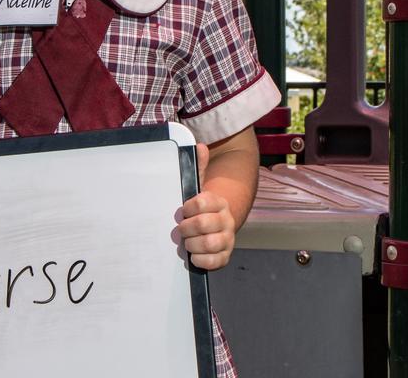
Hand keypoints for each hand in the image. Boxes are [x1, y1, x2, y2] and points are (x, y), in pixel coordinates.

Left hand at [176, 143, 235, 270]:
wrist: (215, 226)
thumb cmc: (201, 208)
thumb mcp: (198, 187)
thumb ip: (198, 168)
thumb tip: (200, 146)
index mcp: (219, 202)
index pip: (202, 201)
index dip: (188, 207)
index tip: (183, 210)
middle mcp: (226, 220)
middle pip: (202, 224)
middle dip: (186, 228)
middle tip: (181, 228)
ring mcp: (227, 239)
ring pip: (208, 243)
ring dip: (191, 243)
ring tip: (186, 241)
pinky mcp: (225, 255)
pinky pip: (214, 261)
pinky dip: (200, 259)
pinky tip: (193, 254)